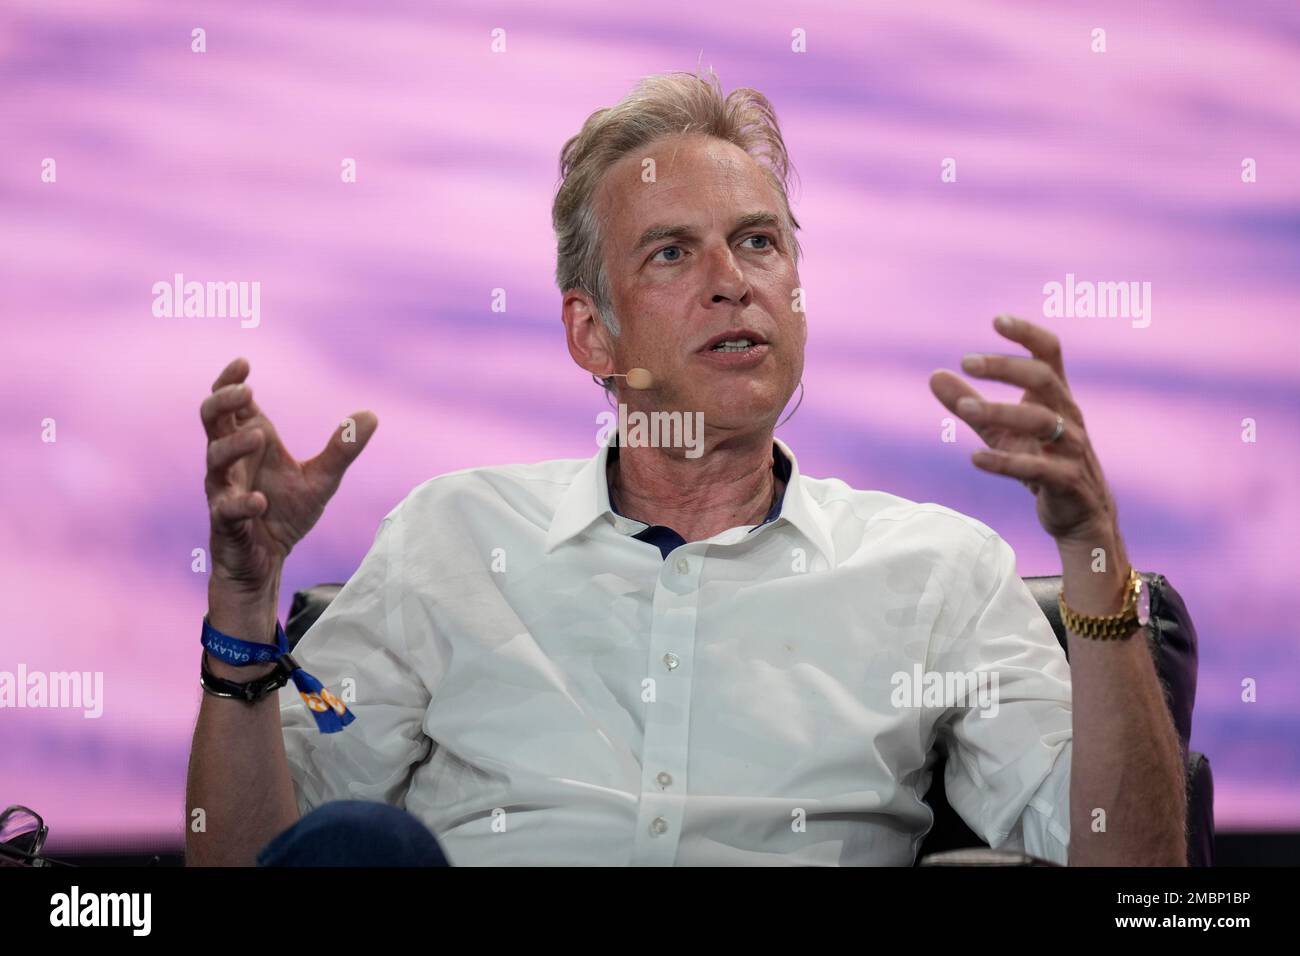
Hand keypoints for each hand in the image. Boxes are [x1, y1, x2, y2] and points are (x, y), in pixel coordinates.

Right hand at [201, 357, 377, 600]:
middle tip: (247, 391)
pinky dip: (242, 503)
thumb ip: (342, 449)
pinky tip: (260, 500)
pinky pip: (227, 509)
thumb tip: (371, 415)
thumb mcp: (321, 479)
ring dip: (234, 445)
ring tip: (260, 435)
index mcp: (248, 442)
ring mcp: (223, 490)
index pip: (229, 404)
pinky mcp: (225, 522)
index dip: (229, 381)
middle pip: (211, 420)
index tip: (243, 362)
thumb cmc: (286, 513)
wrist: (268, 562)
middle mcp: (229, 461)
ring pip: (214, 459)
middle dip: (223, 402)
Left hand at [928, 315, 1117, 544]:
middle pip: (1043, 379)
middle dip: (1006, 367)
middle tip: (967, 361)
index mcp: (1055, 398)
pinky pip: (1037, 468)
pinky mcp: (1067, 481)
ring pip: (1040, 421)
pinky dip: (1006, 462)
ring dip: (999, 411)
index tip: (997, 320)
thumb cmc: (1039, 461)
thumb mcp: (1000, 430)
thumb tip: (934, 375)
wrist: (1081, 515)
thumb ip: (969, 403)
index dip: (1027, 334)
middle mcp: (1067, 416)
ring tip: (964, 408)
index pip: (1050, 353)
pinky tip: (976, 458)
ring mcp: (1071, 448)